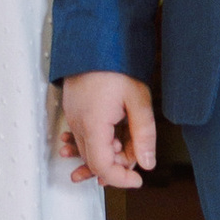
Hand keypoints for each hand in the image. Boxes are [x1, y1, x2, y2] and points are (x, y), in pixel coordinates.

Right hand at [55, 70, 154, 189]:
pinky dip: (98, 142)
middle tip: (138, 151)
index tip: (137, 180)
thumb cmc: (115, 65)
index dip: (120, 179)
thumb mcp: (138, 99)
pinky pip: (83, 136)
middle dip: (119, 164)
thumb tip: (147, 163)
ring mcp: (73, 117)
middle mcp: (78, 124)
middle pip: (95, 161)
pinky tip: (111, 137)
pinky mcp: (73, 110)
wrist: (94, 39)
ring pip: (89, 149)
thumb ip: (144, 135)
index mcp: (93, 125)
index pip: (102, 167)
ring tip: (126, 144)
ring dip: (109, 152)